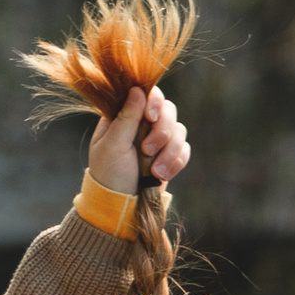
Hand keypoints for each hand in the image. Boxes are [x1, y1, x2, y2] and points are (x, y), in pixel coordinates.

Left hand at [86, 83, 189, 197]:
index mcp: (125, 115)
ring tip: (154, 172)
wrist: (120, 205)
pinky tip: (162, 175)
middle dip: (162, 132)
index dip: (154, 102)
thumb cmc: (109, 174)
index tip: (149, 118)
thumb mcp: (113, 145)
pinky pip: (184, 150)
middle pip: (168, 110)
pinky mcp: (169, 156)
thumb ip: (126, 117)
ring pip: (179, 131)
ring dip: (169, 152)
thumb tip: (138, 89)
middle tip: (147, 150)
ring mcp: (158, 140)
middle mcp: (143, 124)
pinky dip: (176, 162)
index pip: (147, 94)